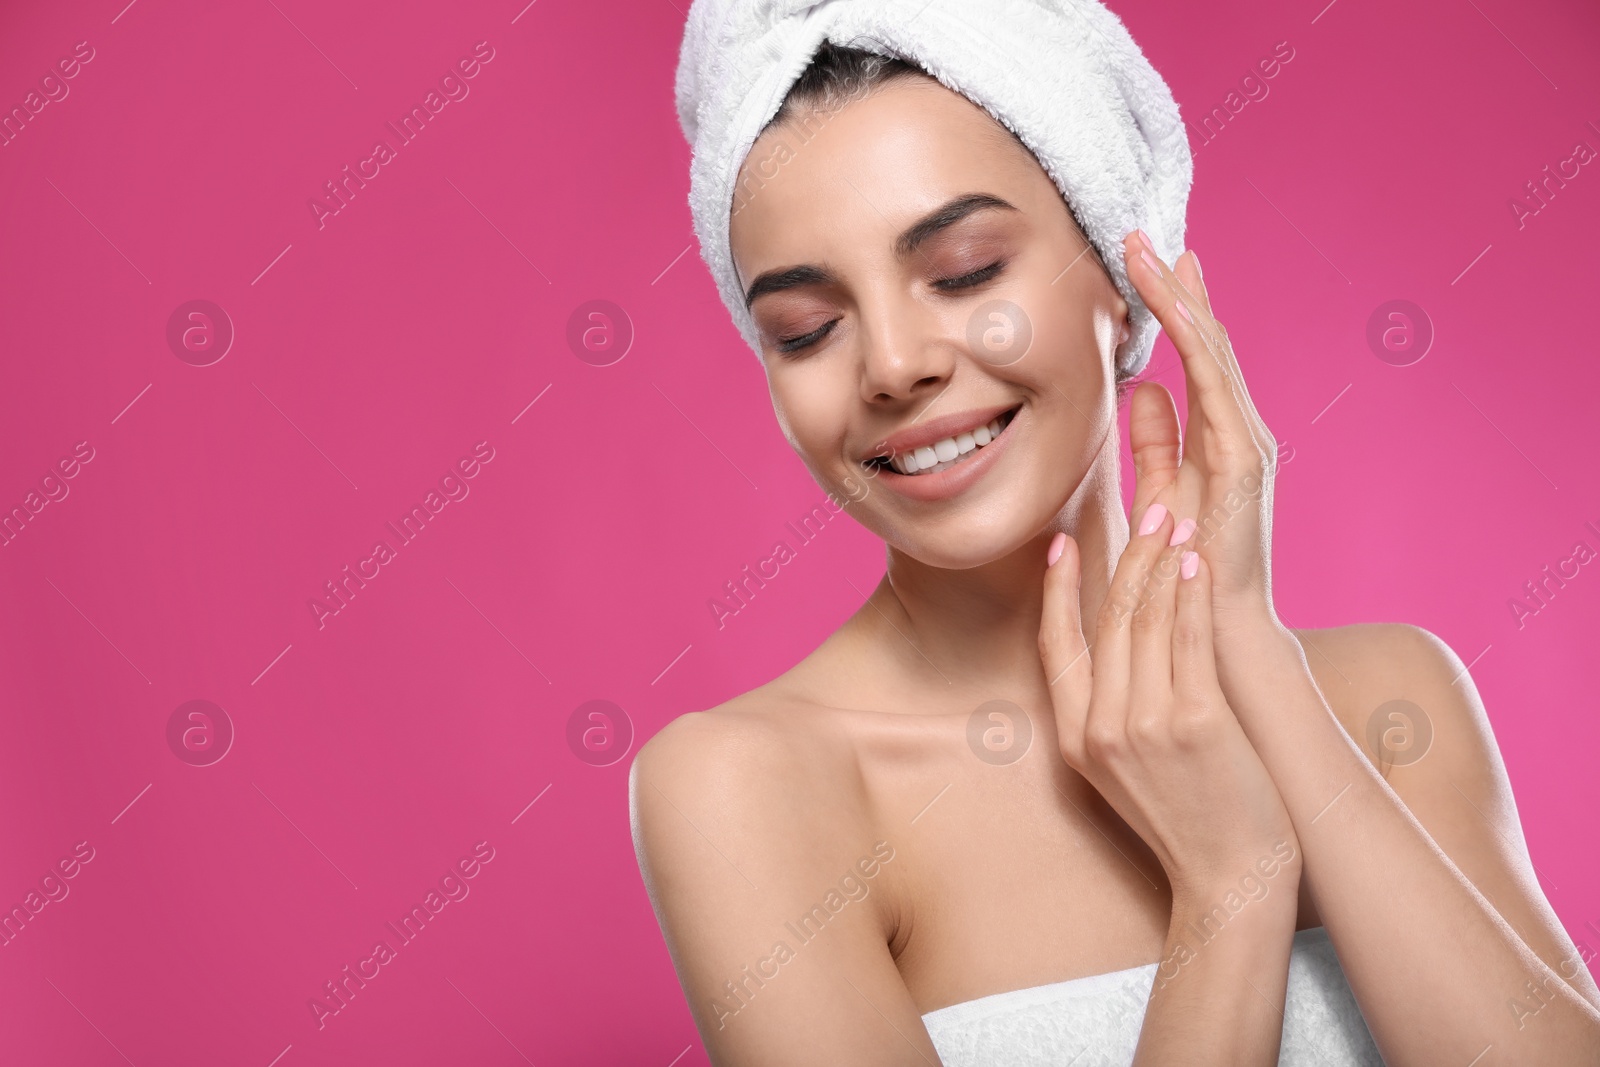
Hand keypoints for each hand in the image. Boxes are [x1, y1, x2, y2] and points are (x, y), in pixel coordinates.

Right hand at [1038, 508, 1297, 900]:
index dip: (1057, 590)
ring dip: (1159, 563)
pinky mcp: (1195, 720)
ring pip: (1146, 621)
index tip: (1060, 544)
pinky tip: (1194, 563)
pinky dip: (1190, 594)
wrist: (1228, 875)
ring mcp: (1146, 724)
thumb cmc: (1184, 818)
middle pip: (1106, 621)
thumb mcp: (1119, 771)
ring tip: (1174, 522)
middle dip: (1125, 558)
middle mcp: (1101, 726)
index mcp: (1075, 737)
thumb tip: (1113, 650)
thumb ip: (1107, 713)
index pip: (1055, 645)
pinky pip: (1188, 639)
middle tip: (1144, 511)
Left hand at [1119, 232, 1281, 640]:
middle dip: (1176, 286)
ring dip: (1180, 302)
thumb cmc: (1187, 565)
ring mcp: (1248, 442)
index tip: (1150, 261)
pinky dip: (1196, 346)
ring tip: (1151, 256)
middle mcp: (1241, 428)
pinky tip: (1173, 311)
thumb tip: (1143, 388)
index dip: (1175, 306)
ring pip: (1212, 355)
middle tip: (1144, 236)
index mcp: (1220, 434)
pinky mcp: (1245, 461)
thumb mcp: (1162, 488)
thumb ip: (1156, 440)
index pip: (1196, 356)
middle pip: (1207, 342)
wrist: (1217, 626)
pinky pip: (1216, 390)